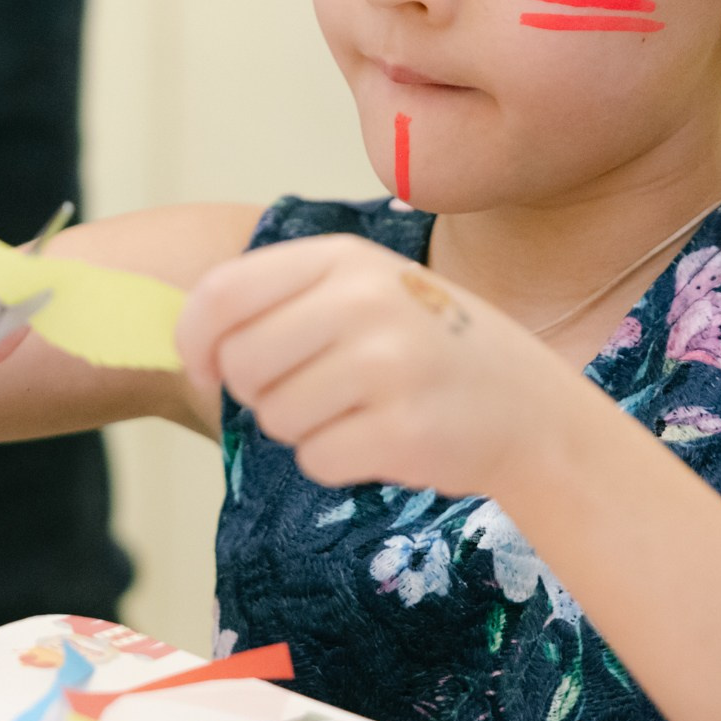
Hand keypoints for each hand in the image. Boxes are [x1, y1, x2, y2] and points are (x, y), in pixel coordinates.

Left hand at [177, 234, 603, 496]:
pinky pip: (317, 459)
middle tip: (316, 391)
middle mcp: (363, 301)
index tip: (208, 367)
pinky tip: (387, 438)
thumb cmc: (429, 349)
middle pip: (241, 363)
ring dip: (307, 429)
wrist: (531, 410)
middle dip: (261, 392)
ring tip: (364, 409)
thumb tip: (190, 340)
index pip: (222, 294)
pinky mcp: (402, 429)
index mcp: (345, 258)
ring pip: (275, 418)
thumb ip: (284, 300)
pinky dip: (340, 461)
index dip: (195, 340)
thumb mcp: (366, 291)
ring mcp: (387, 365)